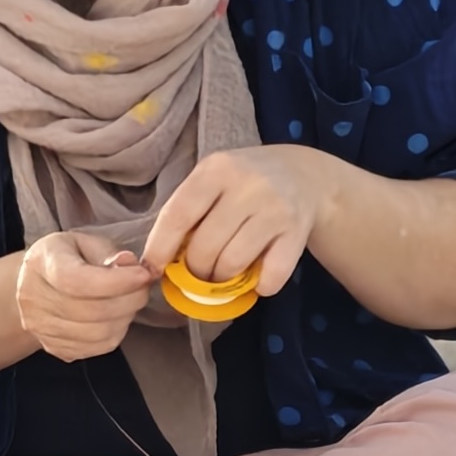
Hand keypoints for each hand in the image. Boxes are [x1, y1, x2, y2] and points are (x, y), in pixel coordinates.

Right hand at [15, 232, 153, 361]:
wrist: (35, 284)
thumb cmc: (66, 257)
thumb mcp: (85, 242)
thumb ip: (108, 253)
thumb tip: (130, 265)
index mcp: (40, 263)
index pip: (76, 281)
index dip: (116, 281)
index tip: (143, 274)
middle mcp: (34, 299)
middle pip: (90, 311)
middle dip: (129, 300)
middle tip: (144, 286)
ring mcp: (41, 329)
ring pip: (97, 334)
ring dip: (125, 318)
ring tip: (131, 300)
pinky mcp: (55, 348)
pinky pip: (96, 349)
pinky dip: (116, 333)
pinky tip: (117, 316)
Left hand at [142, 144, 336, 296]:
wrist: (304, 176)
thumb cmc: (244, 182)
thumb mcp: (213, 180)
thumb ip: (188, 211)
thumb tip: (156, 261)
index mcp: (216, 169)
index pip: (178, 215)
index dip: (159, 247)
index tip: (151, 270)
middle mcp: (246, 185)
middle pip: (204, 246)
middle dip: (194, 271)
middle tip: (199, 272)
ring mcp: (274, 209)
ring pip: (232, 264)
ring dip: (223, 280)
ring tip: (224, 273)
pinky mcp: (297, 232)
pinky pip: (271, 276)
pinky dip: (260, 286)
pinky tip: (258, 277)